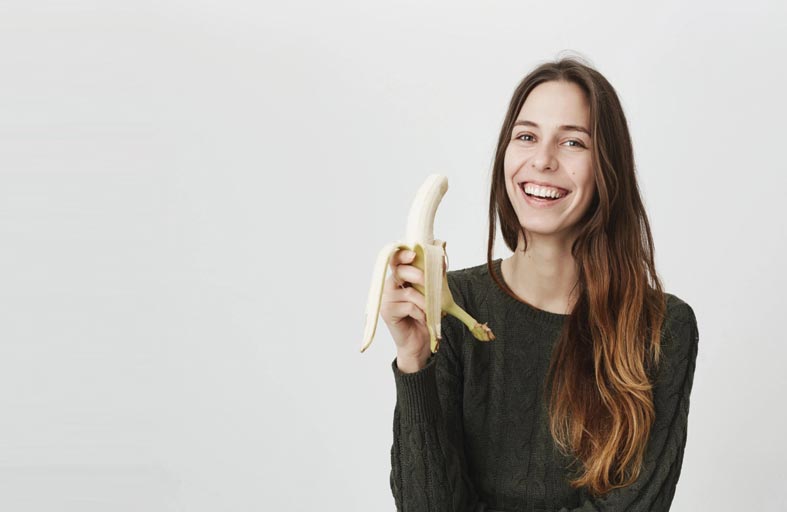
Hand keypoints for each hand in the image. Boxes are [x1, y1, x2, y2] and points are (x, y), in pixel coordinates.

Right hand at [380, 249, 431, 366]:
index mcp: (398, 278)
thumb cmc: (424, 316)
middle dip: (418, 275)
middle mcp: (389, 286)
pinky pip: (408, 306)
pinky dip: (420, 313)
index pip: (395, 260)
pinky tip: (422, 319)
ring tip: (429, 310)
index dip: (402, 254)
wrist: (418, 343)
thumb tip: (442, 258)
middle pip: (400, 272)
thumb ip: (435, 276)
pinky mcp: (387, 312)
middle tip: (429, 283)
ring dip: (424, 301)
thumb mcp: (432, 293)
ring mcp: (386, 299)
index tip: (414, 254)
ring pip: (408, 292)